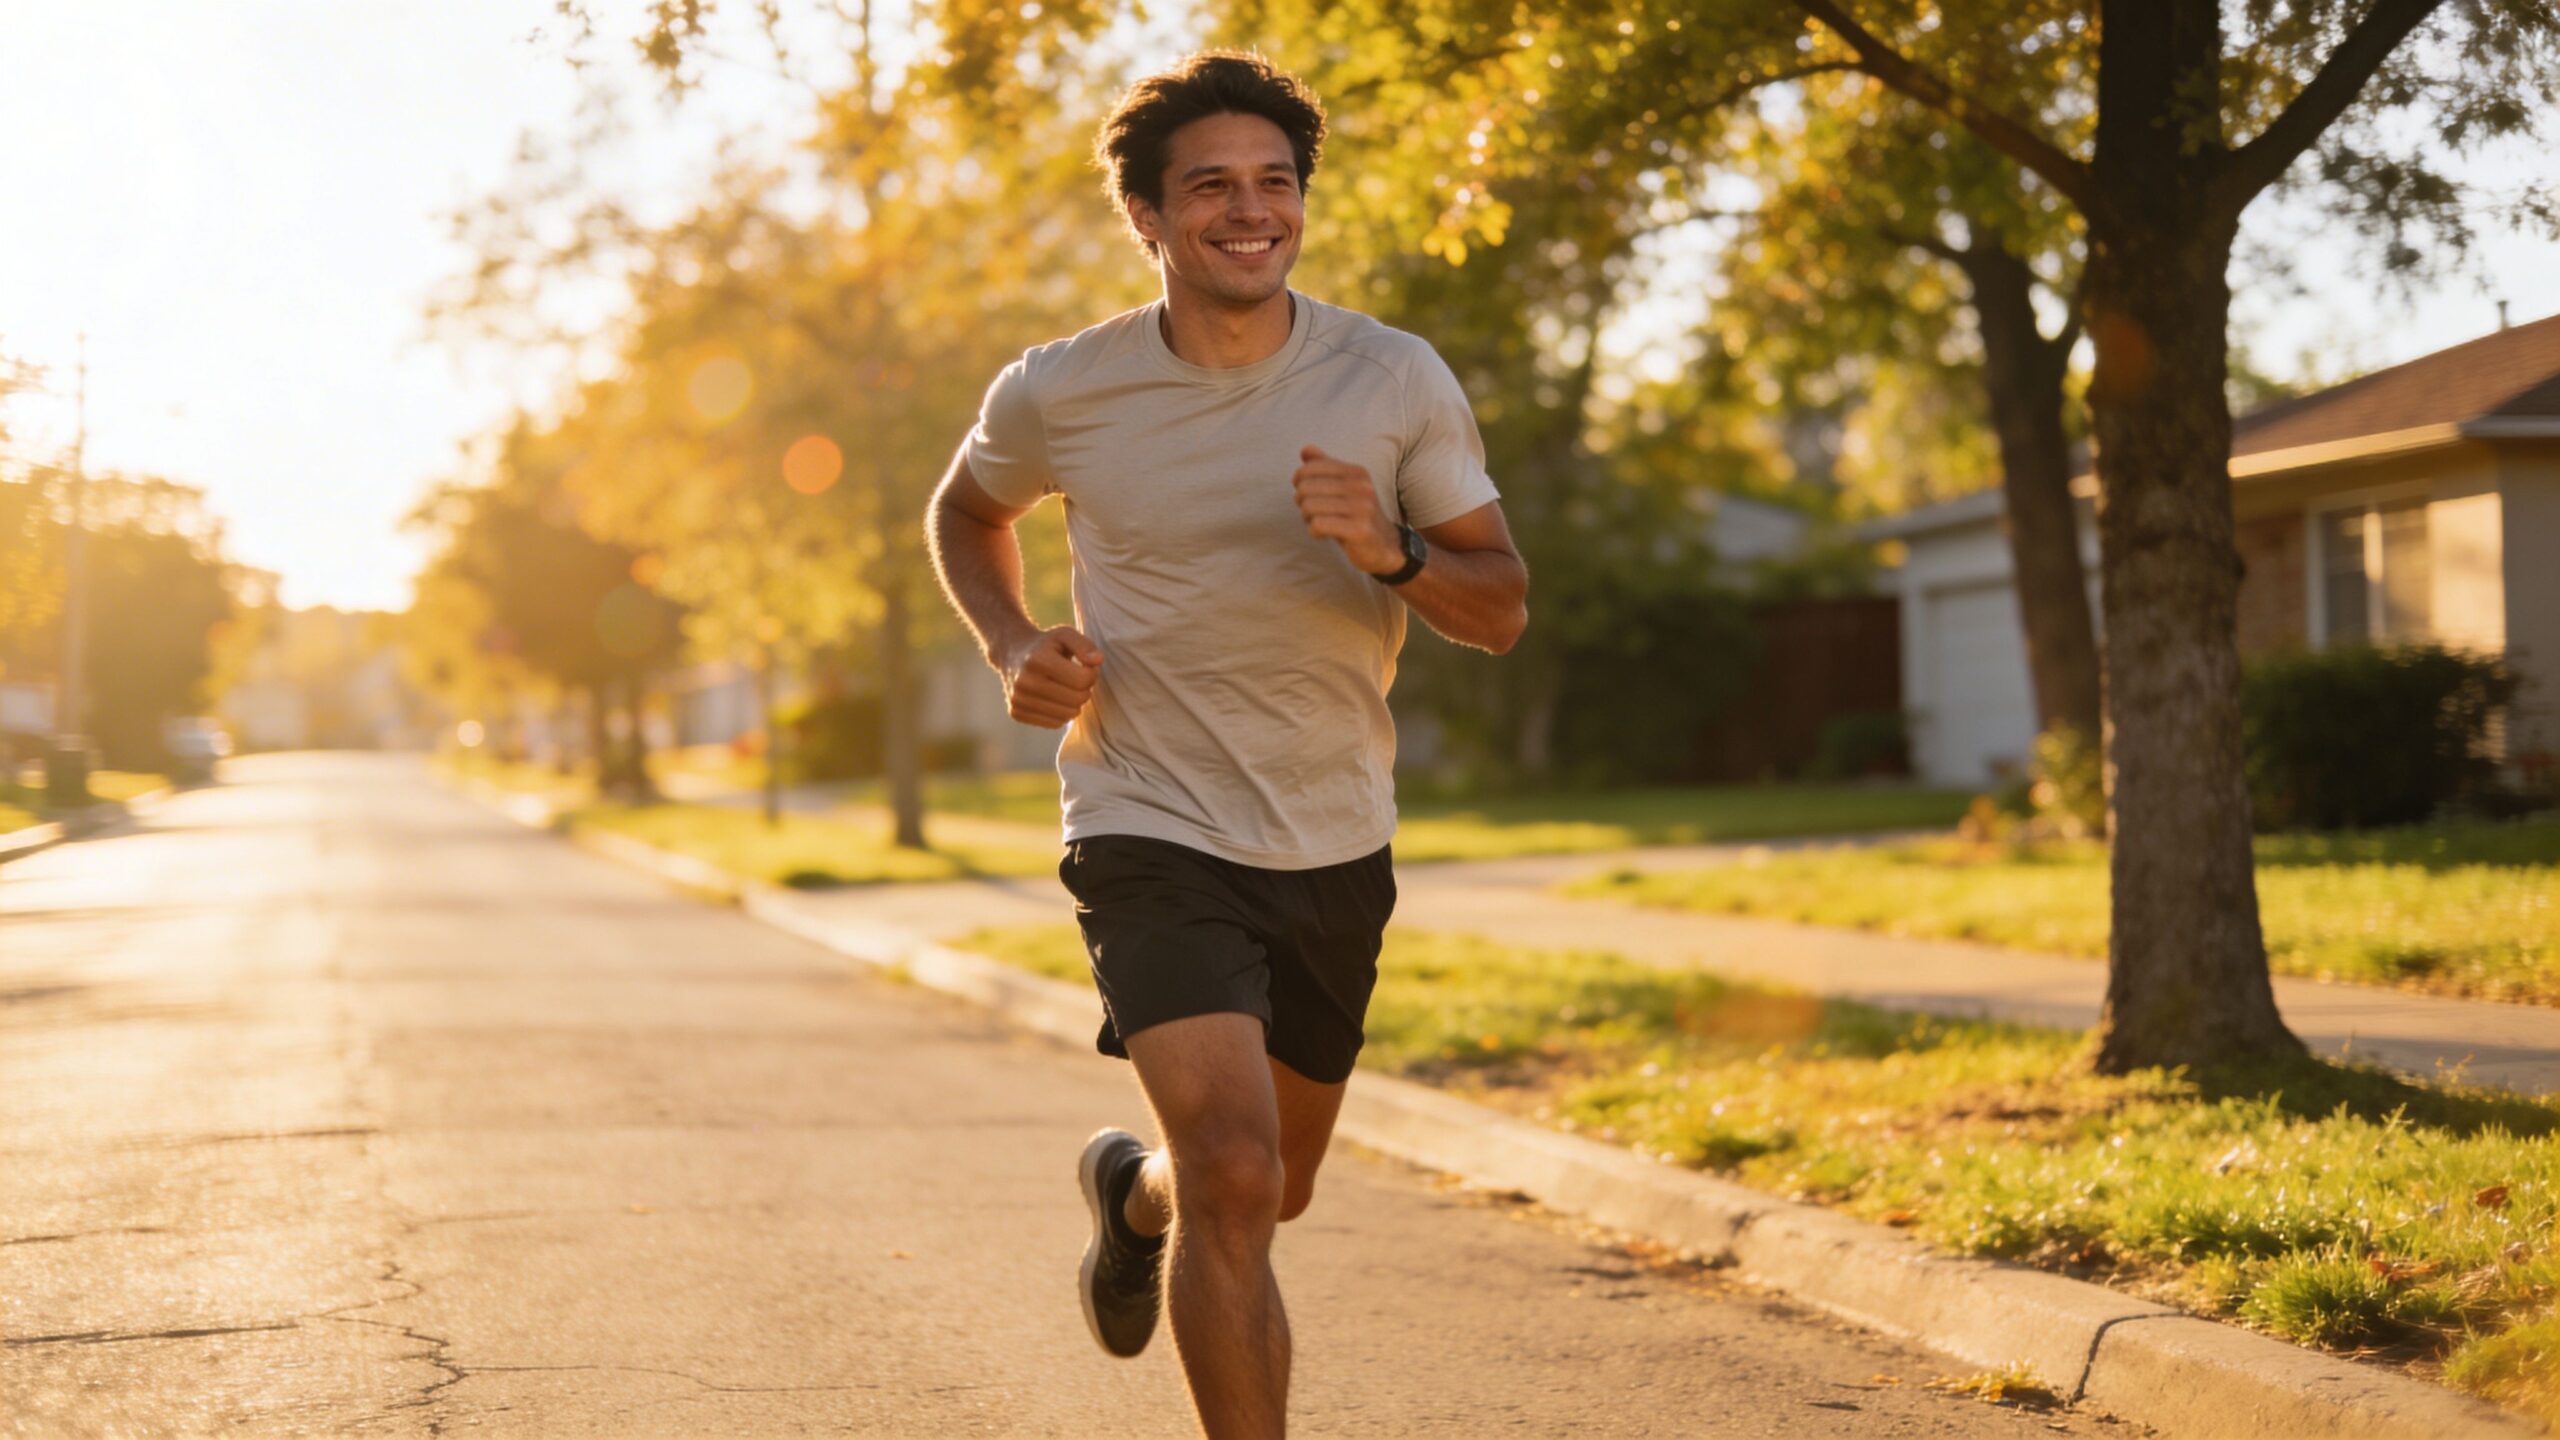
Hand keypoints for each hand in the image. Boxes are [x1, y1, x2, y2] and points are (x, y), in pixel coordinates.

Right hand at [1000, 626, 1102, 728]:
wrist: (1012, 653)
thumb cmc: (1045, 644)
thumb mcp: (1065, 635)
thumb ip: (1084, 645)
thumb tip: (1098, 660)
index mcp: (1038, 660)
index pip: (1083, 680)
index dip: (1091, 673)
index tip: (1084, 667)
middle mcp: (1025, 682)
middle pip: (1077, 700)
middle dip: (1084, 690)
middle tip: (1076, 678)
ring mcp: (1018, 700)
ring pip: (1068, 715)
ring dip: (1073, 703)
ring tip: (1065, 687)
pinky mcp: (1016, 713)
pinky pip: (1055, 723)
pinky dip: (1060, 713)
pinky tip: (1053, 698)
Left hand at [1291, 446, 1402, 574]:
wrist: (1385, 547)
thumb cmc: (1357, 516)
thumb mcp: (1344, 488)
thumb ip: (1325, 467)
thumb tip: (1305, 449)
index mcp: (1357, 473)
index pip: (1311, 467)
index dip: (1299, 481)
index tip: (1306, 493)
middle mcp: (1362, 487)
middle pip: (1306, 488)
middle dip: (1302, 503)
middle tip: (1314, 513)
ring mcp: (1362, 508)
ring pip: (1309, 507)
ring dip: (1308, 519)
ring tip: (1320, 523)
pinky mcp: (1359, 530)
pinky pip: (1317, 525)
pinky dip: (1314, 531)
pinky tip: (1324, 534)